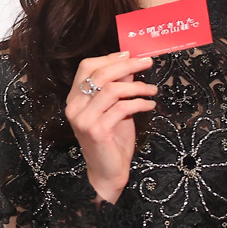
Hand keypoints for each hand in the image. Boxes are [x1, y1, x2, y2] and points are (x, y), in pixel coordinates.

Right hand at [65, 51, 157, 203]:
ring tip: (152, 90)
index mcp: (75, 100)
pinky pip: (122, 108)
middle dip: (127, 65)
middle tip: (147, 63)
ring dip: (137, 86)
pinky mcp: (97, 131)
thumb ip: (118, 88)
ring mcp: (84, 120)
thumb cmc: (111, 141)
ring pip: (112, 89)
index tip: (130, 55)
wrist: (107, 172)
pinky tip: (149, 105)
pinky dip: (140, 104)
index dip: (109, 58)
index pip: (86, 67)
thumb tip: (130, 65)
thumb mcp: (115, 110)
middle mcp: (74, 108)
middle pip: (100, 74)